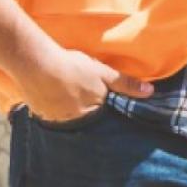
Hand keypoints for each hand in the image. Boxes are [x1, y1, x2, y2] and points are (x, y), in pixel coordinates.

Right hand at [21, 44, 153, 123]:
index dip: (103, 109)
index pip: (102, 119)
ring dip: (67, 109)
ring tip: (65, 94)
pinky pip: (49, 115)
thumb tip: (150, 92)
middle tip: (80, 96)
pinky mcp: (39, 114)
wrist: (36, 64)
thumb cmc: (73, 68)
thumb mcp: (104, 73)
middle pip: (84, 119)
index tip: (102, 103)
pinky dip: (51, 107)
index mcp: (91, 114)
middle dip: (84, 111)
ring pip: (66, 117)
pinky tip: (50, 95)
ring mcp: (54, 119)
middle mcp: (73, 122)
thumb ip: (126, 84)